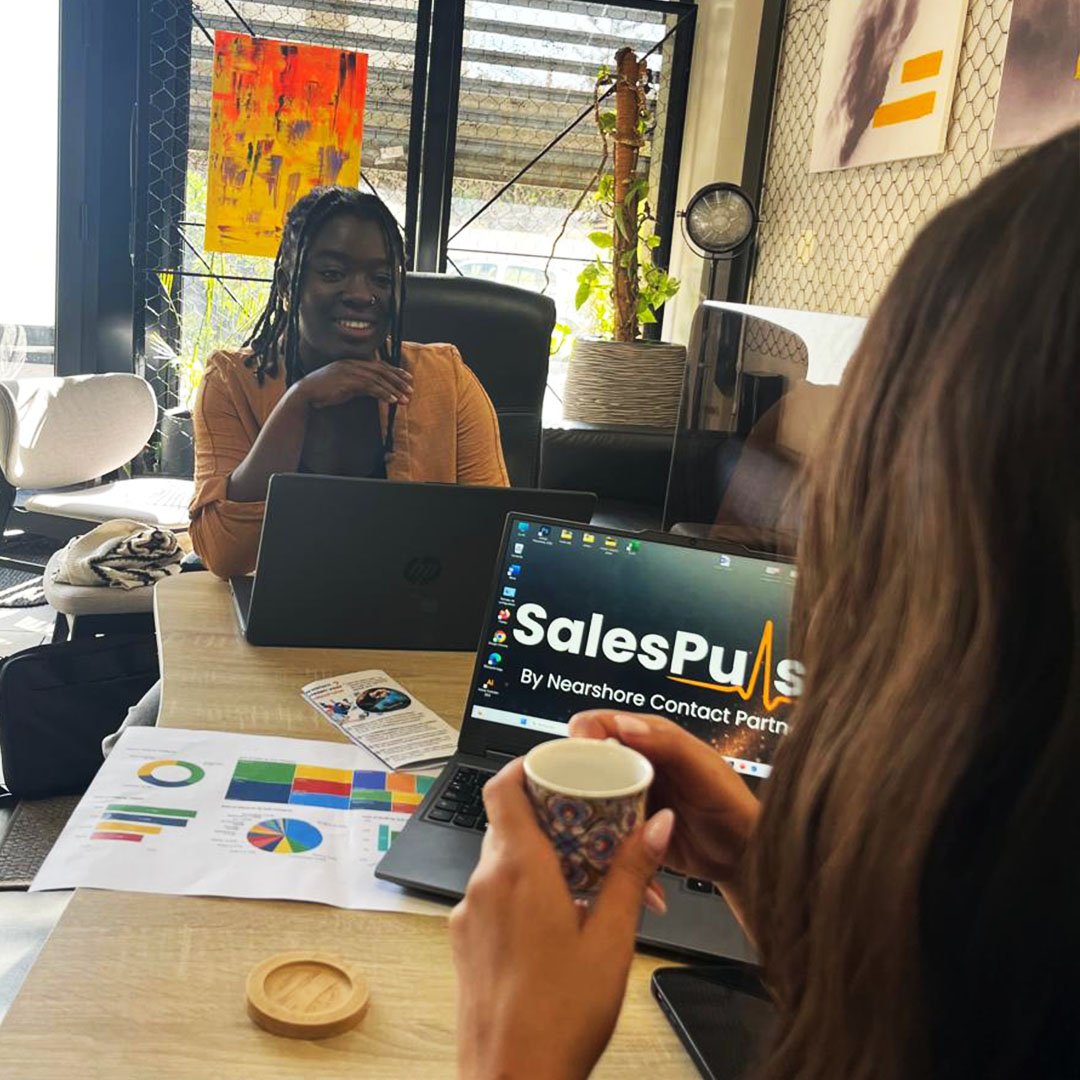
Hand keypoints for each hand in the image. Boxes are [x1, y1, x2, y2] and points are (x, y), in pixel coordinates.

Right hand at [291, 358, 412, 408]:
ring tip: (404, 399)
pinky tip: (391, 401)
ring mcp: (350, 371)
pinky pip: (370, 387)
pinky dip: (383, 393)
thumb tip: (375, 390)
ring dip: (393, 389)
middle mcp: (353, 364)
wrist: (305, 394)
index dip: (395, 371)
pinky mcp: (348, 381)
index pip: (379, 365)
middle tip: (411, 389)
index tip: (407, 377)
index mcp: (352, 362)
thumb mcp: (345, 386)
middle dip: (398, 380)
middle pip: (382, 370)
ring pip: (378, 379)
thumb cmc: (323, 392)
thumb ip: (359, 385)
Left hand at [450, 757, 673, 1079]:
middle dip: (545, 816)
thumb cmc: (561, 1019)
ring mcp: (468, 915)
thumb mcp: (612, 940)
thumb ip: (630, 875)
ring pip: (499, 861)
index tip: (557, 765)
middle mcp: (484, 885)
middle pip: (506, 822)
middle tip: (585, 822)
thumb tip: (653, 825)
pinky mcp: (464, 943)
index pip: (505, 787)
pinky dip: (518, 891)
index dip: (528, 767)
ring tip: (578, 877)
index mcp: (519, 871)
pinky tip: (553, 919)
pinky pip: (490, 896)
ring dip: (533, 857)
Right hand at [568, 711, 759, 901]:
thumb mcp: (703, 770)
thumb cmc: (732, 806)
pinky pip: (598, 826)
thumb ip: (667, 744)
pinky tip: (588, 845)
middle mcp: (633, 764)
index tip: (572, 756)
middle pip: (586, 761)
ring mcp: (627, 797)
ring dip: (577, 807)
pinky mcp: (625, 828)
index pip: (601, 725)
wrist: (743, 857)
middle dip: (571, 776)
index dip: (582, 736)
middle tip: (567, 798)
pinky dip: (591, 834)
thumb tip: (622, 724)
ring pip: (587, 794)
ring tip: (571, 824)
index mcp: (649, 738)